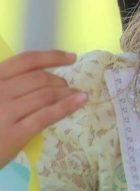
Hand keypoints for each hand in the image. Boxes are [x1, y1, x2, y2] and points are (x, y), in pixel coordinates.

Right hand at [0, 50, 86, 168]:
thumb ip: (10, 84)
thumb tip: (46, 77)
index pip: (27, 60)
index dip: (52, 56)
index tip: (71, 58)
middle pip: (40, 78)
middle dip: (60, 81)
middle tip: (67, 88)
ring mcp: (6, 112)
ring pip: (47, 94)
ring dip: (67, 93)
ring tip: (75, 95)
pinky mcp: (15, 133)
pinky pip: (46, 115)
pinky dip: (67, 105)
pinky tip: (81, 100)